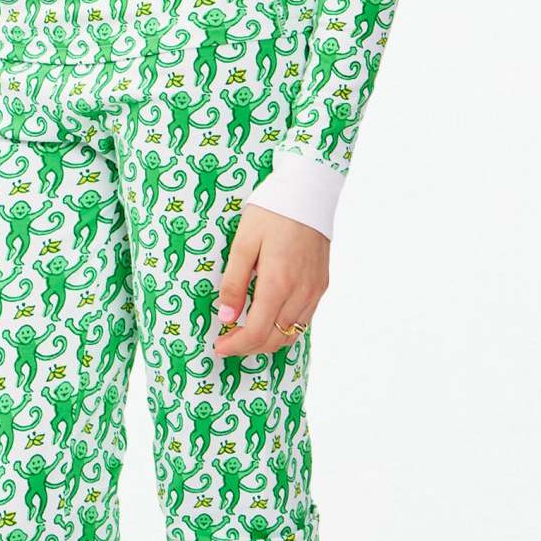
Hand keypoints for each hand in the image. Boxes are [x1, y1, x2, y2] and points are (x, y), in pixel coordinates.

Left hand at [211, 201, 329, 357]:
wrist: (308, 192)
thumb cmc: (271, 212)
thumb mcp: (242, 243)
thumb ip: (234, 283)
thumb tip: (226, 317)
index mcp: (278, 283)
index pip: (257, 333)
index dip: (236, 346)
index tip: (219, 347)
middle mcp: (301, 293)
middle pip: (275, 339)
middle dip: (249, 348)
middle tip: (228, 342)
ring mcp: (315, 290)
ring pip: (292, 334)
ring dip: (268, 340)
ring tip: (246, 333)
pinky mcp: (321, 285)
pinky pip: (304, 320)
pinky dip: (284, 328)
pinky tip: (269, 318)